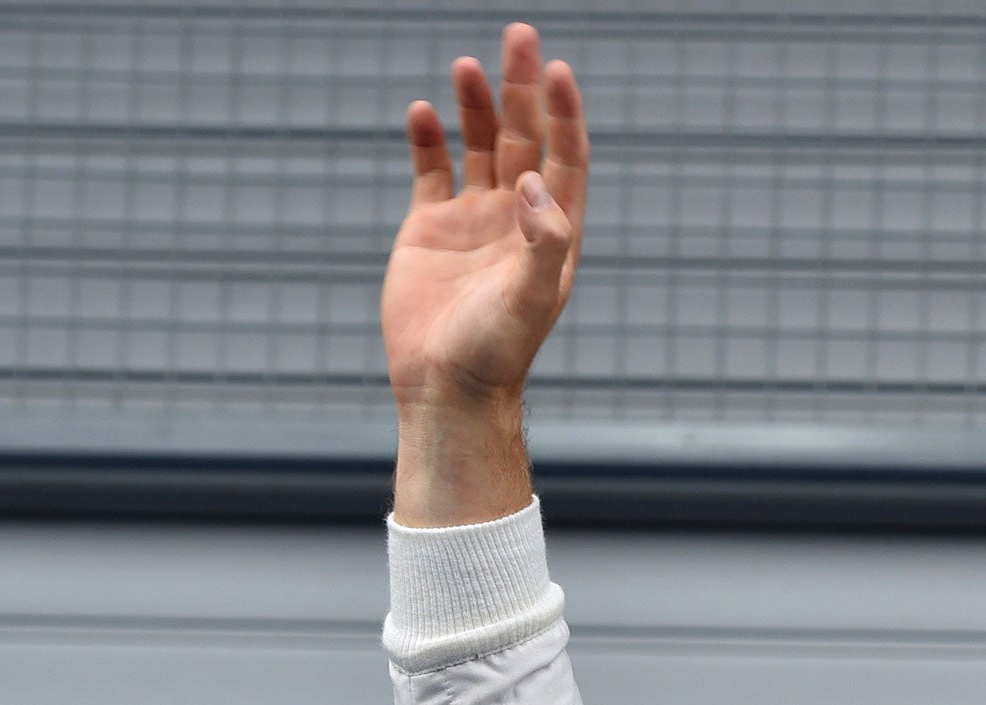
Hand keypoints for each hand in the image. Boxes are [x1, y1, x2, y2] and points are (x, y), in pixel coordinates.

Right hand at [381, 25, 588, 418]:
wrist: (445, 388)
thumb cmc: (495, 352)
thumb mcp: (529, 299)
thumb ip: (543, 242)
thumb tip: (533, 184)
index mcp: (551, 233)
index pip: (564, 159)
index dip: (564, 115)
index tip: (558, 71)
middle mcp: (515, 219)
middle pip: (523, 139)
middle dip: (522, 90)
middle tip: (519, 35)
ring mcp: (472, 221)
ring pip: (479, 148)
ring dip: (476, 106)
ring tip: (468, 65)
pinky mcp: (429, 230)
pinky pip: (431, 171)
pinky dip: (427, 140)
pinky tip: (421, 111)